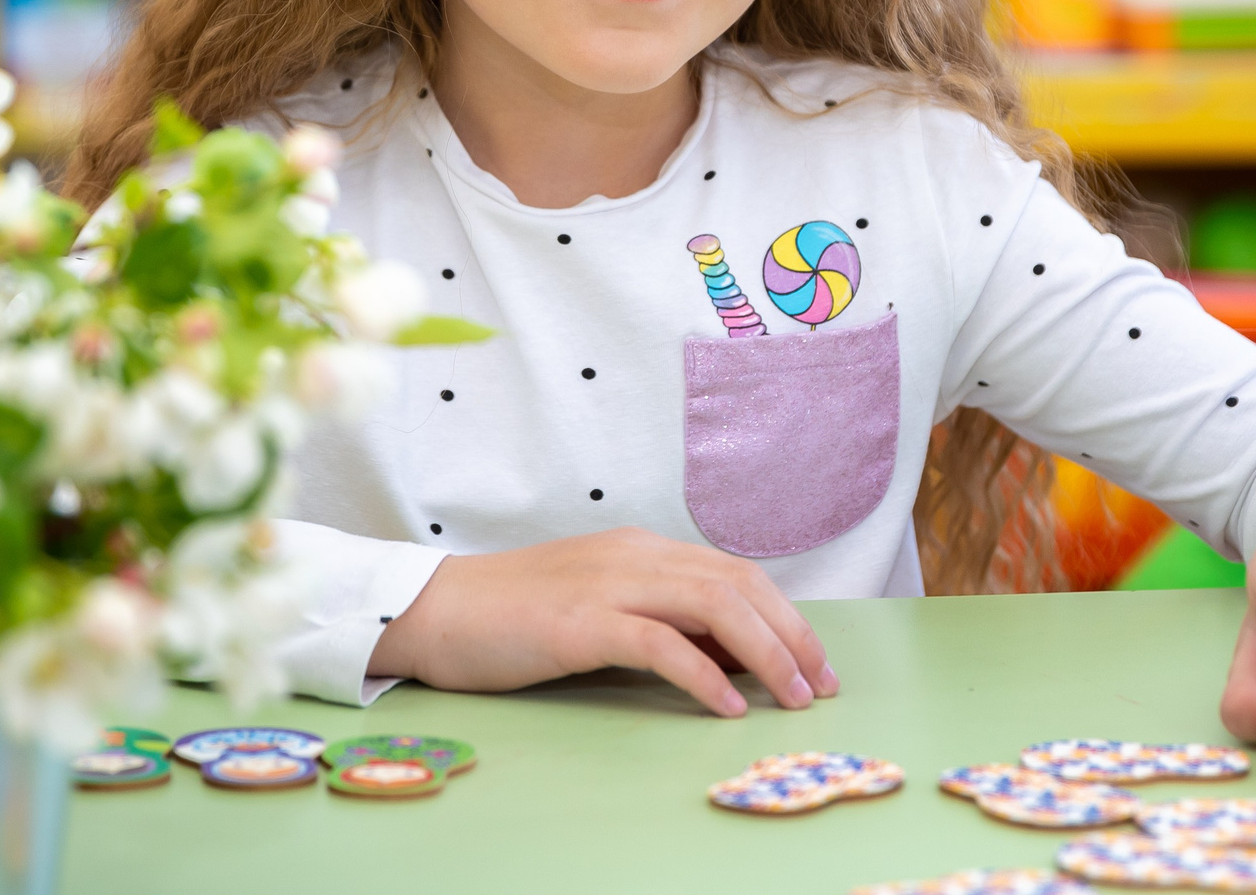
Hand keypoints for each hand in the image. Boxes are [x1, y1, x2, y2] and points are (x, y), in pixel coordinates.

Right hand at [368, 528, 840, 716]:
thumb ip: (659, 622)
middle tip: (820, 685)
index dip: (786, 616)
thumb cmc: (514, 619)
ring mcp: (607, 585)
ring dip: (765, 652)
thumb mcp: (599, 609)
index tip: (815, 663)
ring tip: (791, 696)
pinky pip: (659, 643)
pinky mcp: (579, 623)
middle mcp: (634, 556)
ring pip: (713, 604)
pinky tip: (727, 705)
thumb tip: (729, 659)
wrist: (435, 609)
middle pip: (739, 584)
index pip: (736, 573)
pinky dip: (703, 674)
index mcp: (641, 550)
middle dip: (792, 635)